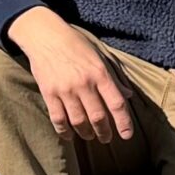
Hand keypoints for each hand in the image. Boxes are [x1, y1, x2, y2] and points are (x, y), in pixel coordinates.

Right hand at [12, 9, 135, 144]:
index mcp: (100, 73)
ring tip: (90, 136)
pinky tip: (70, 135)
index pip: (116, 103)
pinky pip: (58, 119)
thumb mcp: (101, 56)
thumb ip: (115, 78)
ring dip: (86, 133)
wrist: (45, 36)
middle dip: (104, 132)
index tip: (127, 135)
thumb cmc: (76, 44)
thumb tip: (128, 96)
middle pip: (98, 116)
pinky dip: (64, 131)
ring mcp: (65, 90)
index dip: (124, 122)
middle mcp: (84, 83)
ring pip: (78, 121)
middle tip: (107, 138)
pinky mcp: (48, 93)